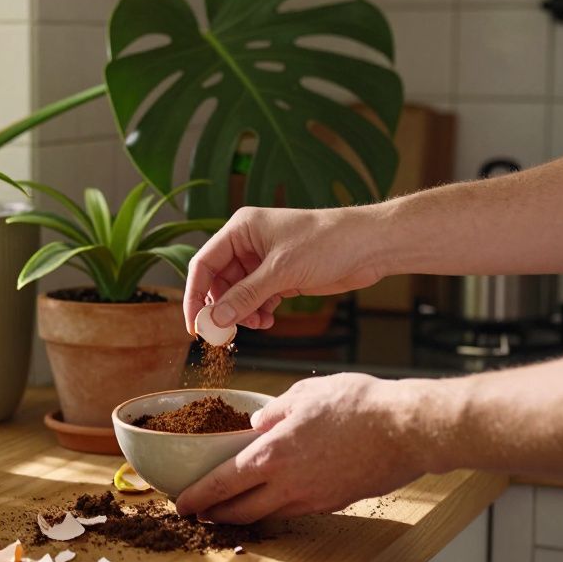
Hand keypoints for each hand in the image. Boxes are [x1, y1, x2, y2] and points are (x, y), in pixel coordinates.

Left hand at [174, 374, 429, 522]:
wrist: (407, 429)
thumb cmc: (357, 404)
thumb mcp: (305, 393)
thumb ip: (274, 411)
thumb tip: (256, 424)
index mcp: (272, 456)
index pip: (223, 484)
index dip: (198, 496)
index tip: (182, 502)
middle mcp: (289, 485)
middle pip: (241, 511)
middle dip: (216, 513)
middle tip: (202, 511)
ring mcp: (313, 499)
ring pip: (270, 514)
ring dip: (248, 512)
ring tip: (236, 505)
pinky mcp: (335, 503)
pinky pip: (298, 509)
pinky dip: (280, 506)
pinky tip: (279, 494)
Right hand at [184, 206, 386, 332]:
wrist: (369, 245)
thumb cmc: (327, 242)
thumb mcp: (281, 271)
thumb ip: (245, 296)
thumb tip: (215, 319)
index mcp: (241, 229)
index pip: (203, 263)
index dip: (194, 295)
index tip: (193, 325)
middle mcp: (248, 243)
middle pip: (218, 281)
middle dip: (222, 307)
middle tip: (225, 333)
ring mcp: (264, 260)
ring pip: (237, 293)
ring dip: (241, 312)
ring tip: (257, 323)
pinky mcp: (280, 276)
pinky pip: (256, 298)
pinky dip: (258, 311)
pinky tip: (269, 319)